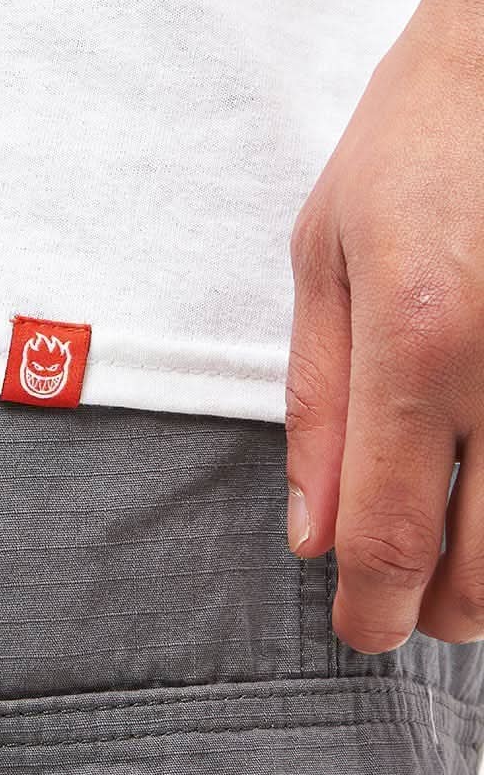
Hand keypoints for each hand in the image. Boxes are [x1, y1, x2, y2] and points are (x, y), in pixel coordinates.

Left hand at [284, 0, 483, 653]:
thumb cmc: (414, 145)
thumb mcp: (324, 258)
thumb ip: (316, 405)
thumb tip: (312, 534)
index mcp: (418, 341)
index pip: (391, 536)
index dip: (373, 609)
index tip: (362, 629)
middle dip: (441, 611)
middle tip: (410, 594)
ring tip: (462, 552)